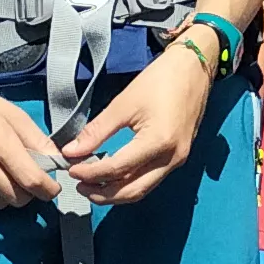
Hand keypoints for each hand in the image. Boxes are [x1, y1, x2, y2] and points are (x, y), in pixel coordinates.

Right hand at [0, 82, 61, 213]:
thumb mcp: (12, 114)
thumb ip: (37, 140)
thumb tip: (58, 163)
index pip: (31, 180)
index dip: (48, 189)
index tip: (51, 188)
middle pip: (16, 198)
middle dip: (28, 192)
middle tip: (25, 179)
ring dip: (7, 196)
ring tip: (3, 178)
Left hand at [59, 40, 212, 205]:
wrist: (193, 68)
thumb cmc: (160, 80)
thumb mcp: (123, 104)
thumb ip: (96, 131)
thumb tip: (71, 151)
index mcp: (158, 142)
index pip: (117, 169)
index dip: (90, 173)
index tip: (70, 169)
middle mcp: (172, 158)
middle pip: (132, 190)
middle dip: (102, 194)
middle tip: (78, 185)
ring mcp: (178, 160)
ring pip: (143, 189)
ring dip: (116, 193)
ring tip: (91, 185)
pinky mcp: (178, 157)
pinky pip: (151, 180)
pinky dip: (130, 183)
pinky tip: (113, 176)